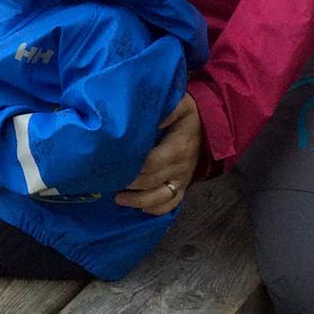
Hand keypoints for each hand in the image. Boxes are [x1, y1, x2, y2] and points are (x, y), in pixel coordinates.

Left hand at [115, 93, 202, 216]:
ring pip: (160, 197)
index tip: (111, 165)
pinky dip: (155, 209)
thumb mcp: (179, 104)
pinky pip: (171, 204)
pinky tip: (138, 207)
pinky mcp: (182, 187)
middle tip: (105, 180)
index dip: (132, 166)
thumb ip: (165, 109)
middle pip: (151, 180)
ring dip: (138, 200)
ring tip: (117, 198)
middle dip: (128, 182)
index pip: (151, 162)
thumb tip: (141, 115)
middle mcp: (180, 168)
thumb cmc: (187, 115)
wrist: (208, 128)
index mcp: (177, 148)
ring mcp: (181, 180)